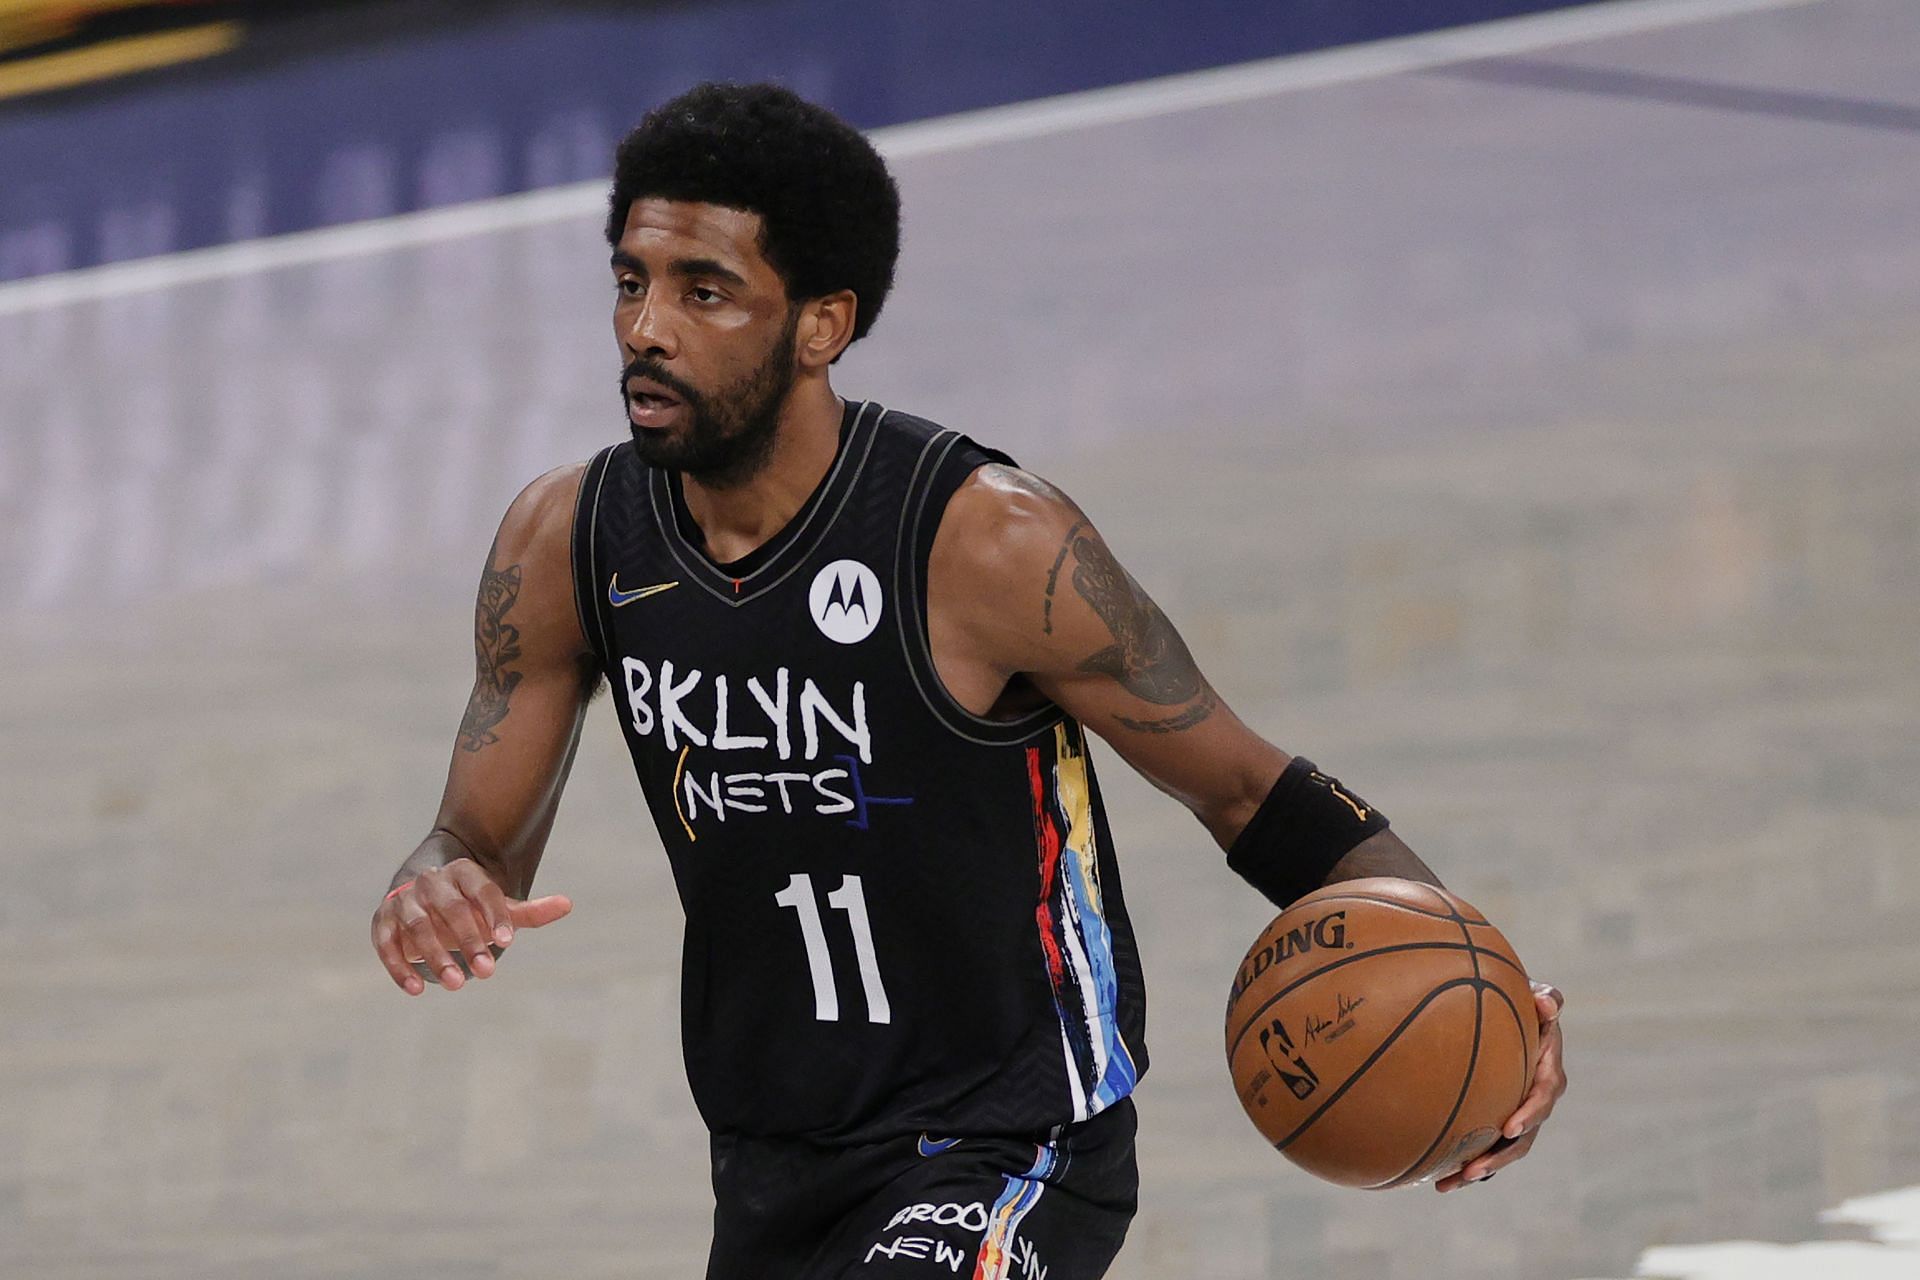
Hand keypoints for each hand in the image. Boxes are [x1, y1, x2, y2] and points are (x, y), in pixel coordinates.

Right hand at [370, 857, 572, 994]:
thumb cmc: (468, 907)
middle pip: (451, 909)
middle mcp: (431, 882)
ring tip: (456, 984)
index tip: (507, 942)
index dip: (495, 914)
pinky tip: (415, 990)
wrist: (422, 898)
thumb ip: (529, 912)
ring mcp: (404, 900)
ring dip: (436, 956)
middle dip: (469, 941)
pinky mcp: (382, 921)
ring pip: (418, 925)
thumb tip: (568, 904)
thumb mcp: (497, 908)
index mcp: (463, 872)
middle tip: (488, 973)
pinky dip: (398, 965)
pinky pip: (386, 943)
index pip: (482, 891)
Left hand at [1435, 980, 1566, 1191]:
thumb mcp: (1538, 996)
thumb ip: (1547, 998)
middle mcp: (1535, 1099)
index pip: (1542, 1096)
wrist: (1510, 1014)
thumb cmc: (1523, 1002)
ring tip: (1450, 1183)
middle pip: (1523, 1137)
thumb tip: (1547, 1003)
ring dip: (1480, 1169)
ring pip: (1502, 1151)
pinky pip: (1484, 1147)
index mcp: (1547, 1072)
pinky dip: (1464, 1165)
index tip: (1509, 1128)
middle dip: (1500, 1157)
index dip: (1529, 1114)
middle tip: (1474, 1169)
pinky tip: (1436, 1180)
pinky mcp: (1497, 1121)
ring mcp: (1517, 1114)